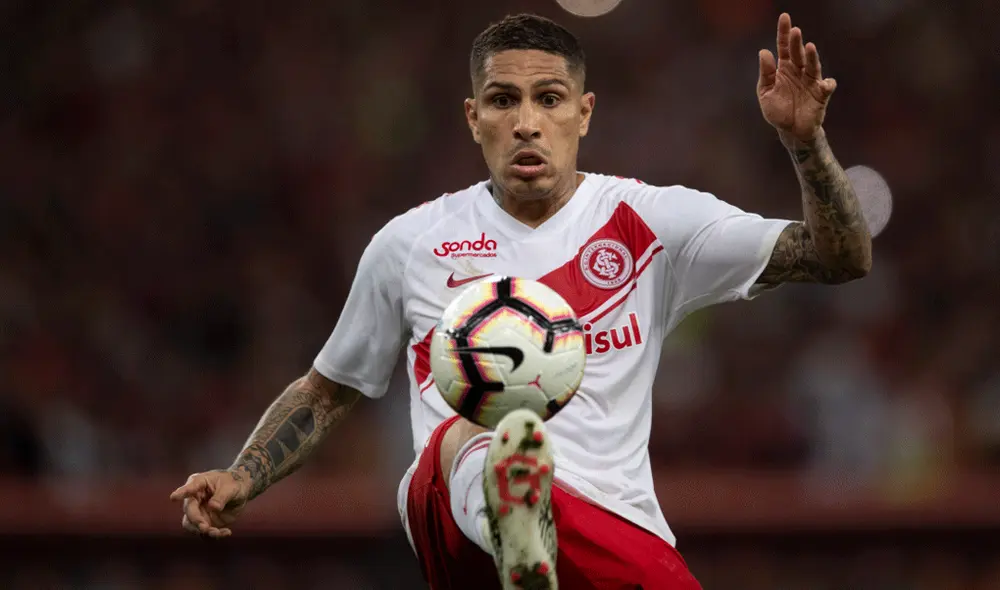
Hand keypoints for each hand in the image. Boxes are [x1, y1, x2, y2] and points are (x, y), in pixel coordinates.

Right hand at [169, 469, 249, 538]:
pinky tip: (226, 532)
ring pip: (192, 525)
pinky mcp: (205, 522)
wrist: (240, 491)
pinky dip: (214, 535)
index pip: (189, 488)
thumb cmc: (233, 483)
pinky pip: (205, 532)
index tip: (174, 497)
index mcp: (198, 483)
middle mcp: (194, 499)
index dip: (181, 493)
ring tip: (217, 533)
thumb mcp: (231, 487)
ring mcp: (198, 512)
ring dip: (202, 530)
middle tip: (204, 527)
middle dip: (195, 520)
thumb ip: (222, 496)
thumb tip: (213, 507)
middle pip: (189, 511)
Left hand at [757, 13, 836, 142]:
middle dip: (796, 42)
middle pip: (798, 53)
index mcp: (784, 69)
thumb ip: (766, 74)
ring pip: (812, 66)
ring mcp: (811, 82)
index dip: (783, 32)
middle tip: (795, 30)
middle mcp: (799, 71)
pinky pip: (826, 87)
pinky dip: (828, 85)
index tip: (784, 17)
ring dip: (811, 57)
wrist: (791, 130)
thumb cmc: (778, 110)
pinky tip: (825, 84)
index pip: (783, 47)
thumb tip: (763, 51)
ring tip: (809, 48)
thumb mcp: (766, 93)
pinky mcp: (821, 94)